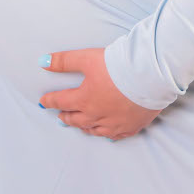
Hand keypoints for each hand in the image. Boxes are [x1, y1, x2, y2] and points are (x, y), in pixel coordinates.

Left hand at [38, 48, 161, 139]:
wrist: (151, 76)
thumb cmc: (120, 66)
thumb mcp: (88, 58)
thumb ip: (64, 61)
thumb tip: (43, 62)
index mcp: (85, 99)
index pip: (61, 101)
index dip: (50, 100)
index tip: (44, 101)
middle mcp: (97, 115)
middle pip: (76, 119)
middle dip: (66, 116)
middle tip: (60, 116)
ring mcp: (115, 123)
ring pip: (94, 130)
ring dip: (84, 127)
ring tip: (80, 125)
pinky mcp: (132, 125)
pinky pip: (116, 135)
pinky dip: (108, 134)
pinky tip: (106, 133)